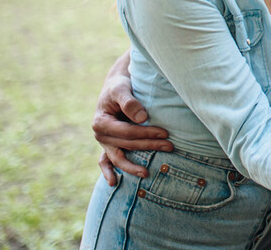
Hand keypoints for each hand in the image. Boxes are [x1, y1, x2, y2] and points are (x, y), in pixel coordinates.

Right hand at [93, 52, 172, 184]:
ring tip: (147, 173)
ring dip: (132, 166)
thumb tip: (142, 118)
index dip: (146, 134)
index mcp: (101, 122)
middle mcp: (100, 135)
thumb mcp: (121, 89)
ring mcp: (104, 142)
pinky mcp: (109, 145)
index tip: (165, 133)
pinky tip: (114, 184)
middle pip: (127, 145)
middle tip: (170, 146)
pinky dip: (108, 172)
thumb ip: (129, 102)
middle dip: (149, 146)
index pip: (127, 132)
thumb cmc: (119, 86)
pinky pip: (106, 162)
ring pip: (118, 158)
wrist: (116, 86)